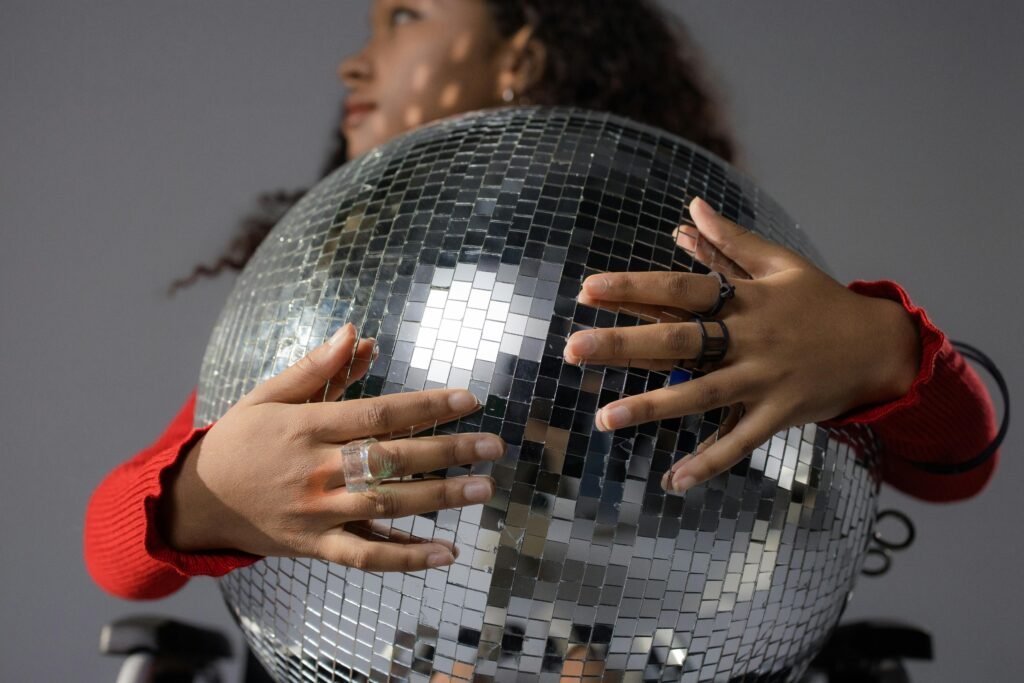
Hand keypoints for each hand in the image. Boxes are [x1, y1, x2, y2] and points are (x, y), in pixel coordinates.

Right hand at [162, 323, 503, 570]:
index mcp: (306, 426)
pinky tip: (445, 554)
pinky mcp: (315, 546)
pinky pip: (365, 557)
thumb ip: (317, 367)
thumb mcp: (269, 395)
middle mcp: (316, 470)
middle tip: (494, 446)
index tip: (469, 400)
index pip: (378, 414)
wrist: (195, 501)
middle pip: (392, 460)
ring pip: (387, 506)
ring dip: (439, 499)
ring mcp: (317, 512)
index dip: (426, 407)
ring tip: (484, 488)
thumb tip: (358, 332)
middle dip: (448, 452)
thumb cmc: (238, 439)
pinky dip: (405, 559)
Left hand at [564, 197, 920, 493]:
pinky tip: (674, 480)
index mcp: (746, 298)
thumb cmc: (821, 302)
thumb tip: (691, 208)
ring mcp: (763, 378)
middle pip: (679, 340)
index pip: (680, 289)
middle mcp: (749, 337)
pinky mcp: (778, 415)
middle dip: (624, 345)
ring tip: (605, 419)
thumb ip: (731, 240)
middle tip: (573, 351)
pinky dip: (708, 463)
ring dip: (652, 408)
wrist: (880, 346)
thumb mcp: (780, 263)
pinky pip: (740, 442)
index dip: (634, 287)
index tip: (587, 290)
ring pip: (700, 394)